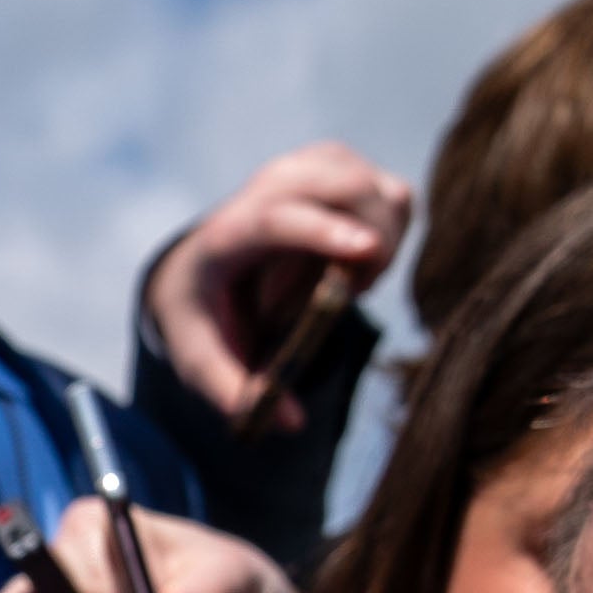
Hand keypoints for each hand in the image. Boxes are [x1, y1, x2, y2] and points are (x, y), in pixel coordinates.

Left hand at [138, 140, 405, 429]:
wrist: (197, 266)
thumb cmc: (200, 315)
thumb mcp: (199, 360)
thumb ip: (235, 393)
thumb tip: (292, 423)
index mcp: (227, 232)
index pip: (277, 216)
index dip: (323, 230)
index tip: (367, 251)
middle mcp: (270, 186)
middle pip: (346, 190)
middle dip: (371, 247)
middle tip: (348, 296)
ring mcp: (309, 169)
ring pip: (380, 193)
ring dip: (380, 245)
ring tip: (339, 282)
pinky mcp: (342, 168)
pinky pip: (395, 196)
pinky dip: (390, 233)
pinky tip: (352, 261)